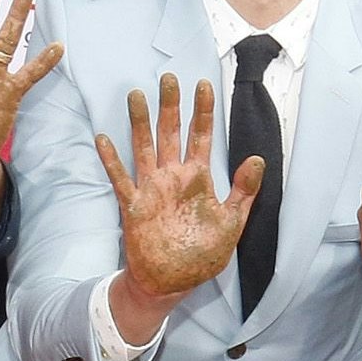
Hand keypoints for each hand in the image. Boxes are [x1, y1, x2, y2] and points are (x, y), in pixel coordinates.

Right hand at [93, 74, 263, 300]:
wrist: (173, 282)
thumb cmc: (202, 255)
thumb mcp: (232, 222)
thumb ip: (243, 190)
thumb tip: (257, 158)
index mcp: (198, 179)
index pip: (202, 137)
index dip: (203, 112)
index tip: (204, 85)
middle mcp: (174, 177)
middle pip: (171, 133)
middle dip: (170, 106)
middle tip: (169, 78)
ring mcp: (152, 189)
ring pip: (145, 147)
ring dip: (140, 122)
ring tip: (136, 95)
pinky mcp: (133, 205)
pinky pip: (120, 178)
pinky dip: (112, 159)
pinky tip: (103, 138)